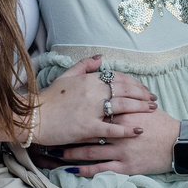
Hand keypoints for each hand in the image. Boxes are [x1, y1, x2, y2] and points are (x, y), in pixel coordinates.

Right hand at [31, 58, 156, 149]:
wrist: (33, 117)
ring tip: (152, 111)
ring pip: (123, 106)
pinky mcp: (88, 127)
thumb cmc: (49, 98)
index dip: (134, 83)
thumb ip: (84, 65)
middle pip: (125, 90)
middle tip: (153, 100)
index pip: (118, 78)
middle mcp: (93, 92)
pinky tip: (139, 130)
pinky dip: (127, 129)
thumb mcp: (65, 77)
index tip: (143, 89)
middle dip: (142, 94)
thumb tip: (101, 57)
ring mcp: (91, 109)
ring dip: (140, 108)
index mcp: (89, 79)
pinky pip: (113, 128)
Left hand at [59, 106, 177, 176]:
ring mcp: (120, 150)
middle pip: (86, 131)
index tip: (60, 112)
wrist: (179, 144)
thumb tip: (111, 86)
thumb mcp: (144, 105)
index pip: (93, 111)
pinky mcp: (124, 166)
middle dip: (67, 132)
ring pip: (88, 151)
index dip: (75, 112)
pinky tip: (70, 170)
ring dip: (70, 152)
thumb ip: (125, 96)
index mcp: (121, 113)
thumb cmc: (161, 124)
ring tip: (54, 151)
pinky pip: (100, 169)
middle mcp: (118, 132)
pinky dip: (84, 170)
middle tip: (50, 132)